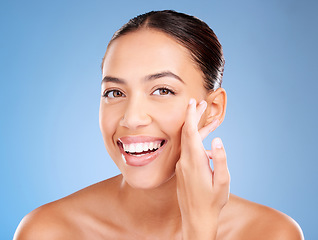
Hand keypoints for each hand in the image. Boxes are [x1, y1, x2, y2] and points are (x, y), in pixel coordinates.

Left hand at [175, 98, 229, 239]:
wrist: (196, 218)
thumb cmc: (212, 201)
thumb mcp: (222, 181)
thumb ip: (220, 159)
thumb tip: (218, 140)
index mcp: (195, 161)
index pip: (190, 132)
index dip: (191, 115)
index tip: (192, 103)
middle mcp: (185, 161)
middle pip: (187, 133)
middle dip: (193, 117)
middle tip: (199, 103)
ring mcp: (182, 165)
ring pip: (188, 142)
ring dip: (197, 130)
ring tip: (211, 121)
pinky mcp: (182, 170)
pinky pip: (189, 151)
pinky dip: (197, 143)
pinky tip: (209, 145)